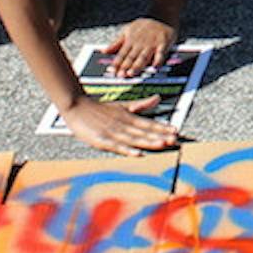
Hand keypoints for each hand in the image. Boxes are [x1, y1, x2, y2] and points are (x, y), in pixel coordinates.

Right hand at [61, 95, 177, 155]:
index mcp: (129, 117)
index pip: (148, 123)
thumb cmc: (100, 108)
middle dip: (160, 136)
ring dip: (148, 142)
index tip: (176, 131)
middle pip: (144, 132)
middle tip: (174, 140)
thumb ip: (141, 105)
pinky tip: (138, 154)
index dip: (162, 127)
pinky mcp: (101, 140)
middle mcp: (123, 125)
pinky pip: (116, 146)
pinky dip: (127, 150)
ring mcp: (113, 132)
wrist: (76, 106)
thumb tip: (158, 98)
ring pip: (134, 138)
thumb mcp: (123, 106)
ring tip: (162, 144)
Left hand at [105, 17, 174, 77]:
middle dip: (125, 66)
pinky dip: (158, 60)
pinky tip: (155, 67)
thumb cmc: (144, 26)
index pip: (122, 54)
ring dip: (138, 65)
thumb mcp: (127, 30)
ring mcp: (152, 44)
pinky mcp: (163, 44)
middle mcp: (140, 43)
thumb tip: (104, 51)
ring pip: (143, 56)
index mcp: (130, 40)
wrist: (162, 16)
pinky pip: (161, 53)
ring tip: (132, 73)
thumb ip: (116, 43)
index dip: (117, 63)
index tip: (112, 71)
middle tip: (121, 75)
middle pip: (132, 56)